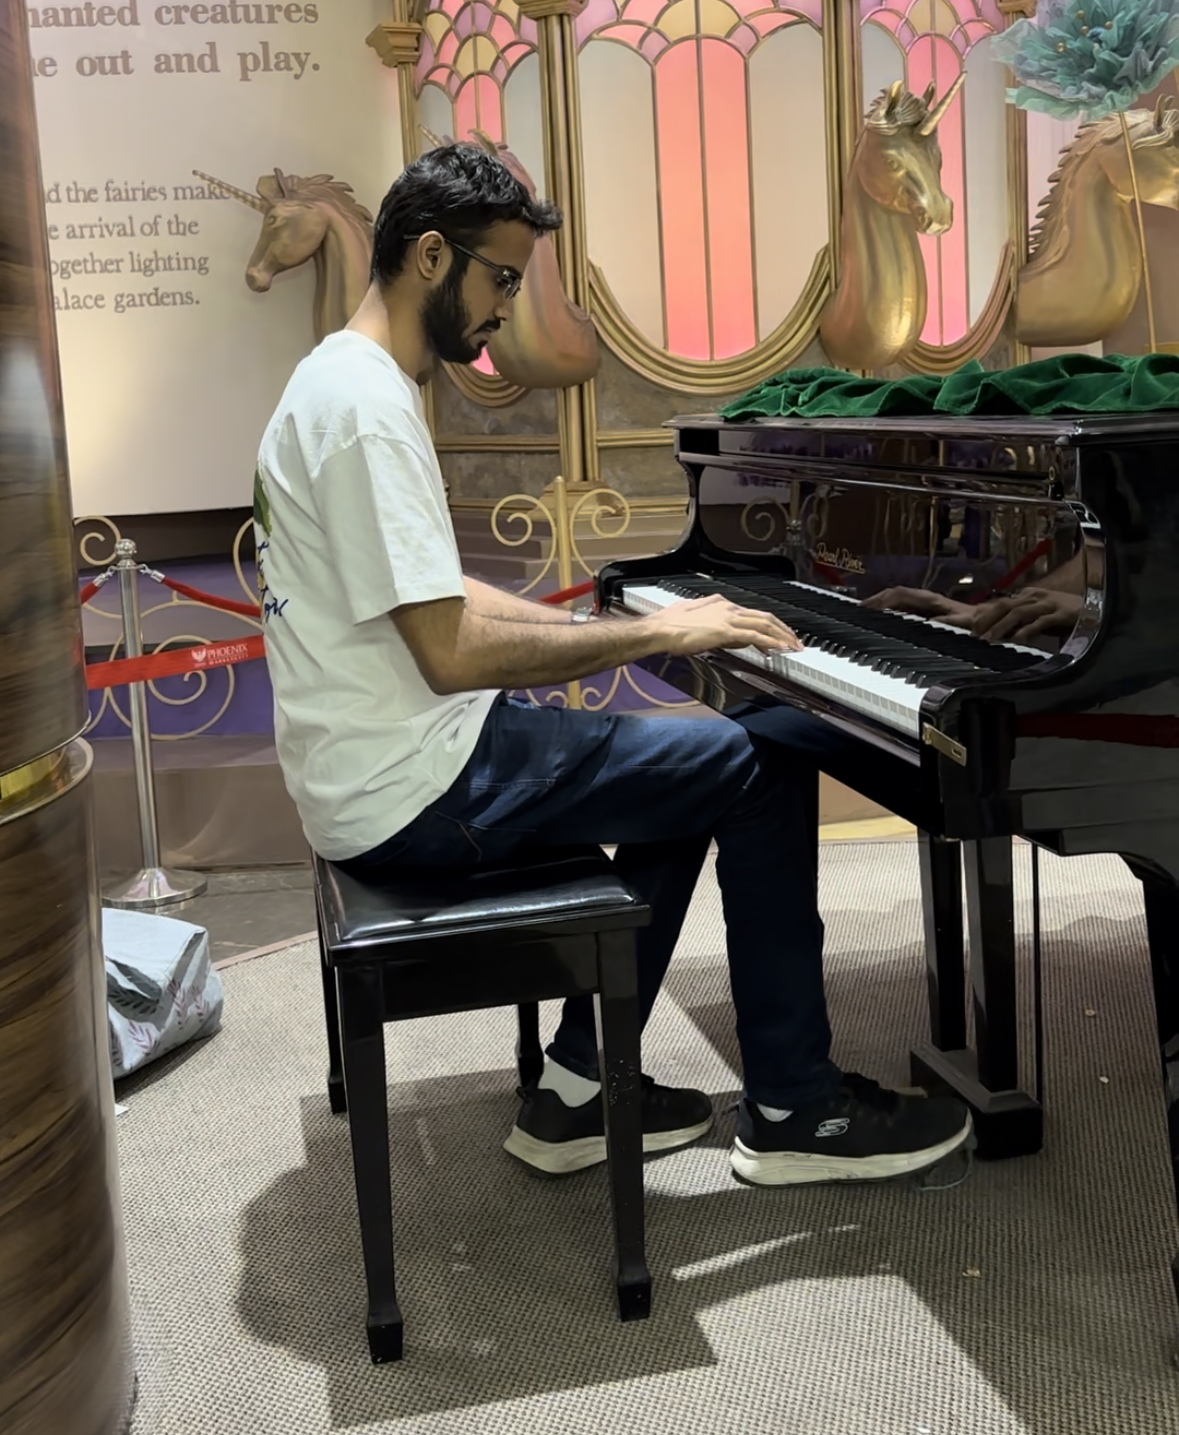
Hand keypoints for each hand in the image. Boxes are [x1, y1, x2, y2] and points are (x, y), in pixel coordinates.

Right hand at [650, 593, 802, 657]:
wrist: (660, 629)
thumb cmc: (669, 626)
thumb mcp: (692, 617)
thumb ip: (708, 620)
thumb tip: (718, 628)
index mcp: (720, 604)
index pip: (751, 614)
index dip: (767, 625)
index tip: (776, 636)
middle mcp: (728, 607)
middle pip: (765, 616)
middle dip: (783, 629)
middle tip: (794, 640)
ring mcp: (728, 618)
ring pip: (765, 624)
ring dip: (782, 636)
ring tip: (794, 646)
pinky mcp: (726, 631)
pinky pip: (755, 636)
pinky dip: (771, 641)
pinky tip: (780, 649)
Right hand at [862, 586, 974, 625]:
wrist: (985, 620)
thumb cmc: (974, 623)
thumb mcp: (960, 624)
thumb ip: (943, 622)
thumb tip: (924, 622)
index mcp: (928, 599)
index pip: (898, 595)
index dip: (880, 601)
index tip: (866, 609)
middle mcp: (923, 598)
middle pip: (892, 595)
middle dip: (873, 601)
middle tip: (856, 612)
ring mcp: (923, 603)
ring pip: (895, 599)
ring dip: (878, 605)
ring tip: (862, 614)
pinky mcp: (923, 610)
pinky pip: (900, 607)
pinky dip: (886, 611)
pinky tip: (880, 619)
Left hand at [969, 588, 1081, 642]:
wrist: (1097, 610)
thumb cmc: (1065, 615)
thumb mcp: (1039, 614)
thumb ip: (1022, 620)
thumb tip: (1000, 632)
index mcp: (1029, 595)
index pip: (1001, 603)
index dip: (984, 615)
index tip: (971, 629)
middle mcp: (1036, 597)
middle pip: (1005, 606)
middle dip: (988, 620)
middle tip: (975, 636)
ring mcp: (1049, 604)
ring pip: (1019, 613)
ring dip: (1002, 627)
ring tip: (990, 641)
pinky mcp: (1062, 614)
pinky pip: (1041, 622)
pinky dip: (1027, 631)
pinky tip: (1017, 640)